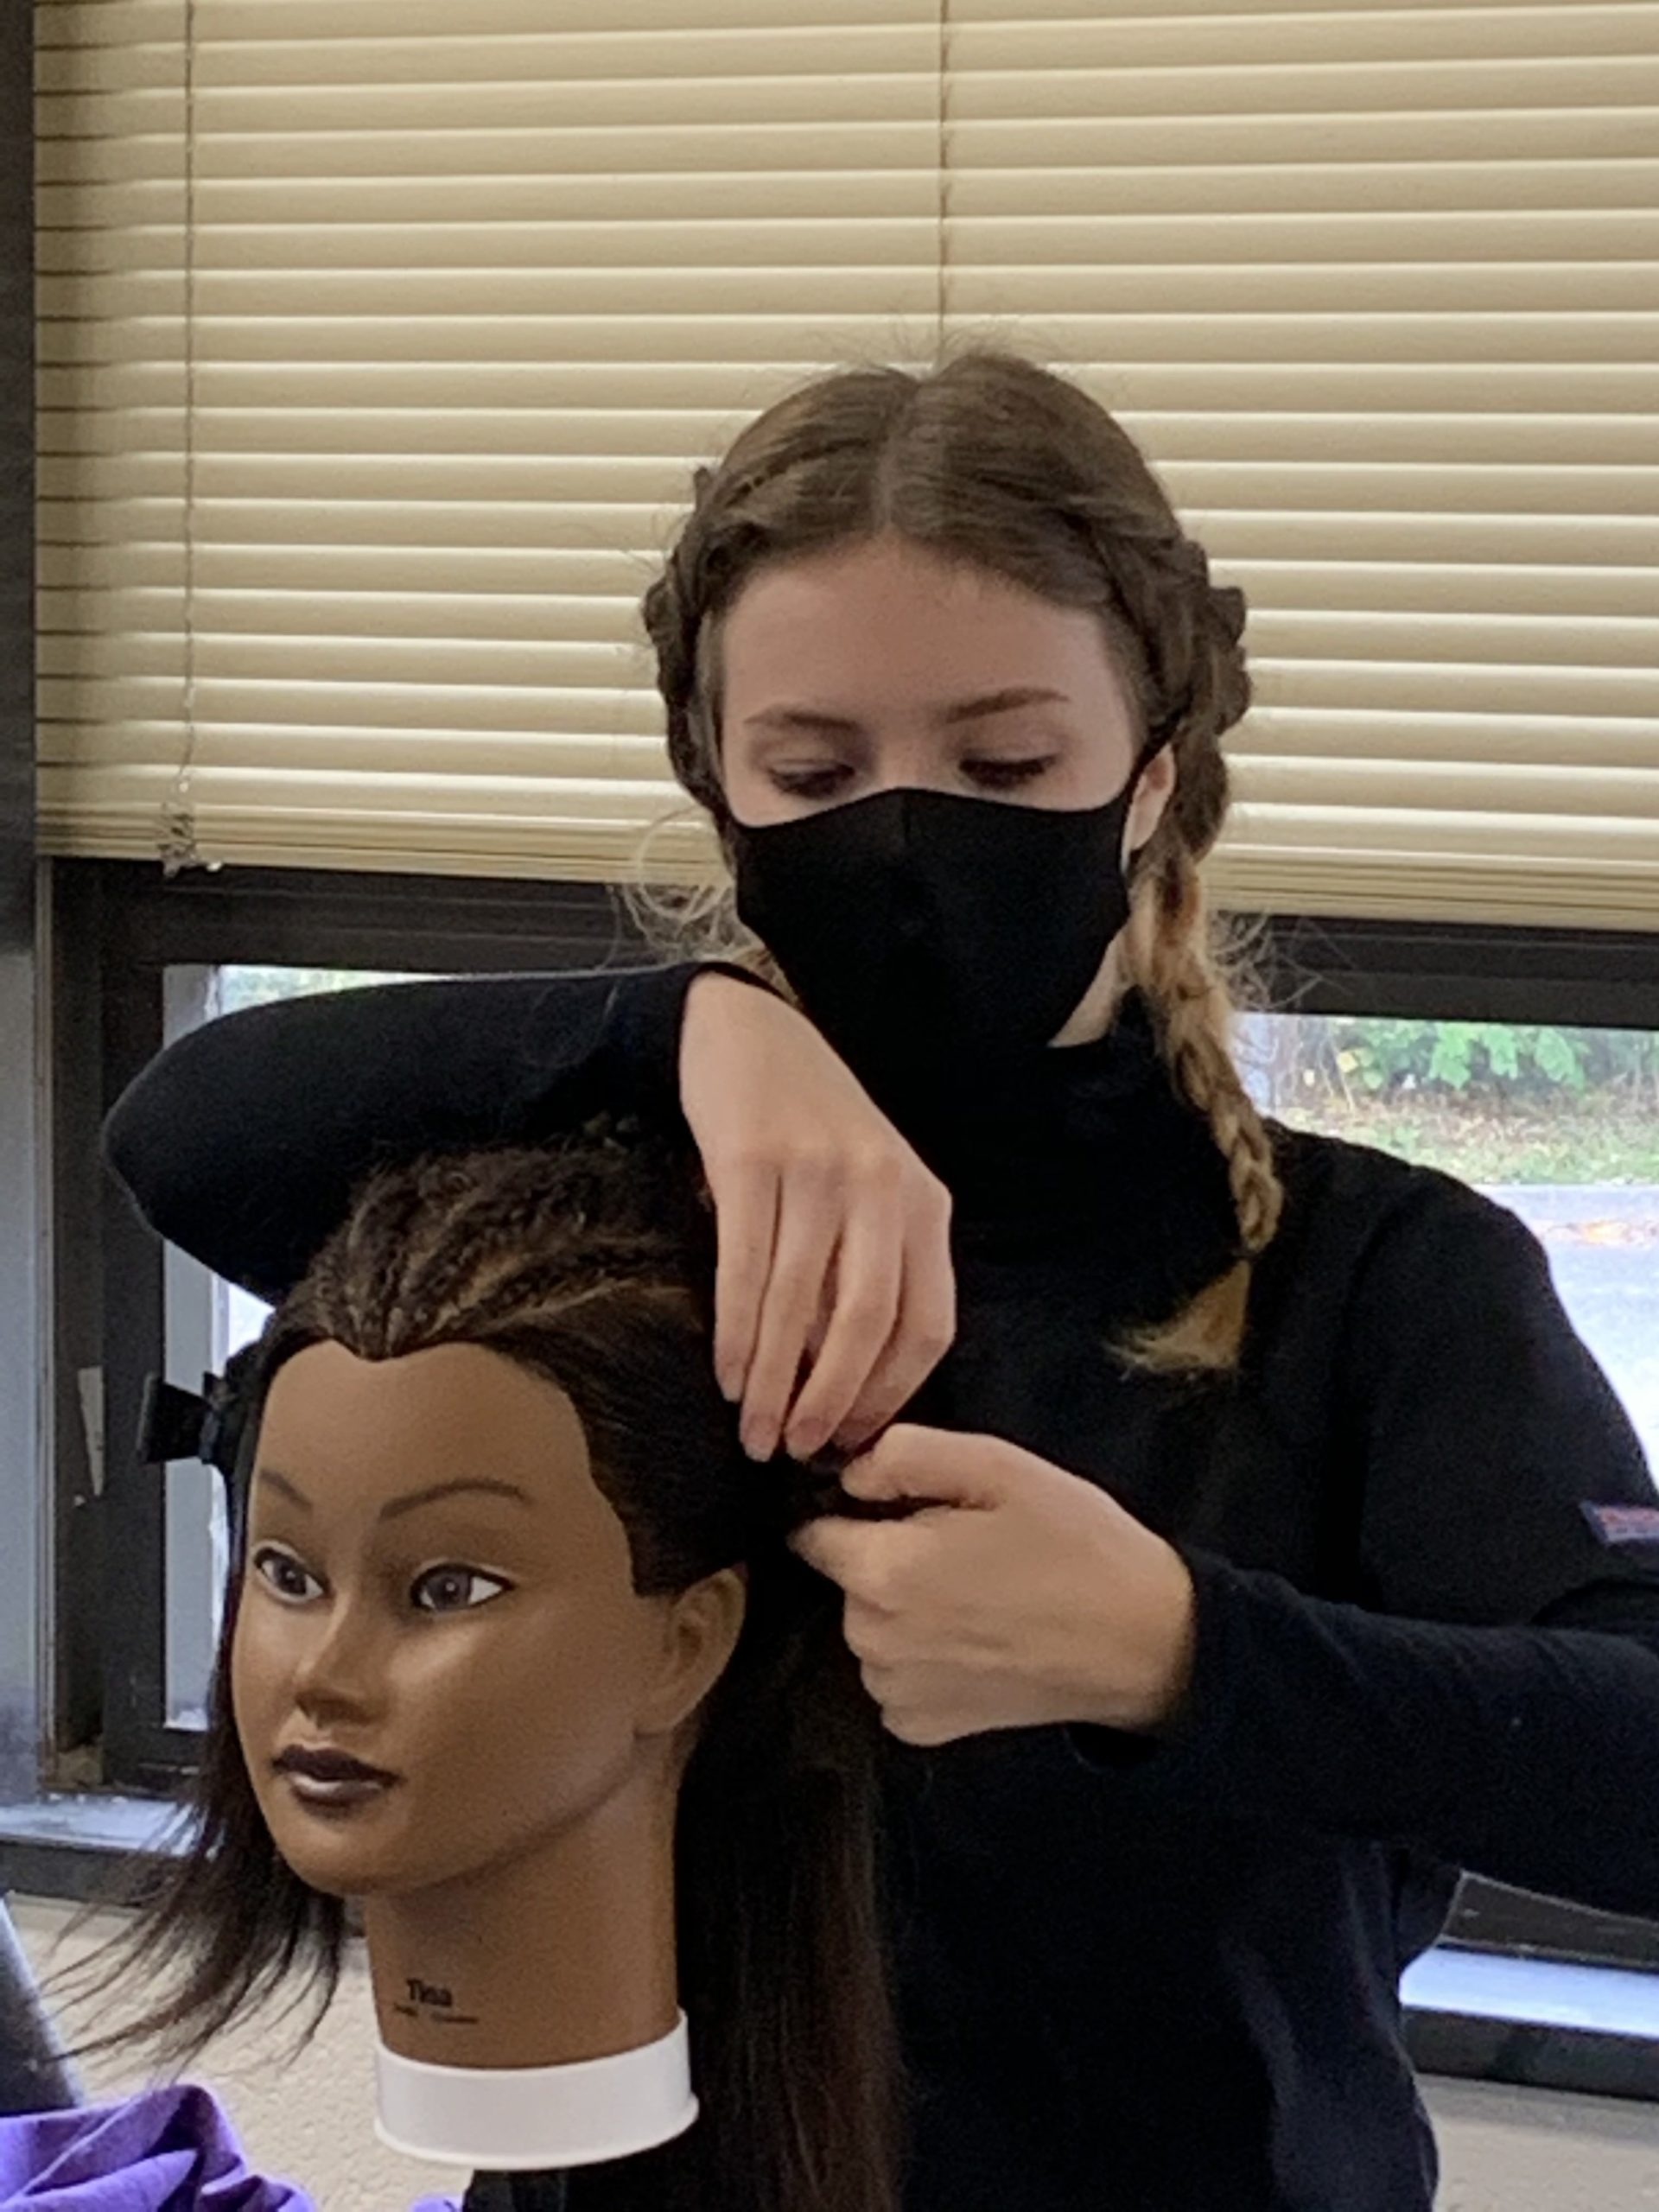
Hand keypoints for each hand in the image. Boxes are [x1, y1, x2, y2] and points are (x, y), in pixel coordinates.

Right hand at [679, 973, 956, 1461]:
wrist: (747, 1032)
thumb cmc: (811, 1129)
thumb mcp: (867, 1192)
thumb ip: (869, 1271)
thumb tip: (840, 1387)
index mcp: (925, 1203)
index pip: (928, 1324)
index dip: (891, 1395)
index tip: (853, 1441)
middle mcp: (883, 1186)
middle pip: (869, 1322)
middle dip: (832, 1401)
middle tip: (798, 1451)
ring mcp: (819, 1171)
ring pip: (800, 1304)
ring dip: (772, 1381)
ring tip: (752, 1431)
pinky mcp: (752, 1159)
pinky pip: (744, 1268)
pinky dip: (734, 1333)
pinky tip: (724, 1373)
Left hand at [787, 1425, 1196, 1745]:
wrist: (1143, 1643)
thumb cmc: (1076, 1545)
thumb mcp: (999, 1467)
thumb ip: (905, 1454)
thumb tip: (848, 1474)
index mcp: (883, 1572)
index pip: (813, 1531)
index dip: (853, 1509)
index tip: (905, 1506)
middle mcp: (872, 1641)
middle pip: (847, 1579)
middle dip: (888, 1555)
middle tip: (966, 1546)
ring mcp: (895, 1693)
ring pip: (870, 1626)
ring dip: (905, 1607)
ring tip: (981, 1592)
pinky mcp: (922, 1729)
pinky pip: (894, 1676)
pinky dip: (923, 1656)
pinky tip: (979, 1638)